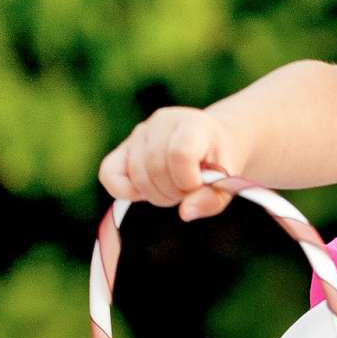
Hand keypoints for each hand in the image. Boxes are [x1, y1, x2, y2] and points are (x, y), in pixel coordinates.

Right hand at [97, 106, 244, 219]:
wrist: (213, 142)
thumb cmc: (219, 163)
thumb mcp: (228, 182)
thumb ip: (211, 199)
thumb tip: (184, 214)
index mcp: (192, 125)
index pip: (180, 154)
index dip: (188, 180)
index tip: (199, 185)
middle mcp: (161, 123)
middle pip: (155, 169)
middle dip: (174, 192)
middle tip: (188, 189)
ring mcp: (140, 133)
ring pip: (136, 176)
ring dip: (155, 193)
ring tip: (172, 186)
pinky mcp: (124, 147)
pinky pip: (108, 174)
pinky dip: (125, 191)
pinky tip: (145, 190)